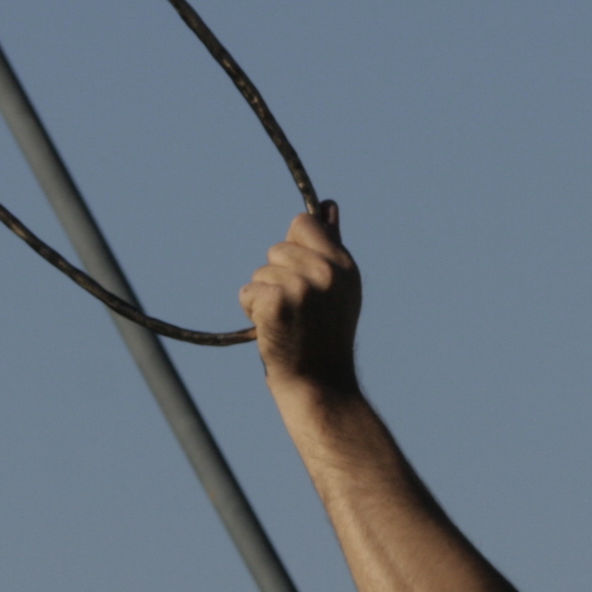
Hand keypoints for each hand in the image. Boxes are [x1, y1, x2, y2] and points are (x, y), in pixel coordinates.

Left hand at [239, 203, 360, 395]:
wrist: (321, 386)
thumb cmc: (324, 338)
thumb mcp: (337, 288)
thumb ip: (331, 245)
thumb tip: (328, 204)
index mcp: (344, 264)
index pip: (303, 222)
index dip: (293, 248)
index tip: (299, 277)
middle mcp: (327, 272)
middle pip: (276, 248)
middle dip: (276, 277)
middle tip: (297, 311)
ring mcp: (302, 287)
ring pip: (260, 272)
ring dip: (264, 297)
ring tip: (287, 324)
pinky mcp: (277, 304)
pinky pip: (247, 292)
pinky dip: (253, 312)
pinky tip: (273, 331)